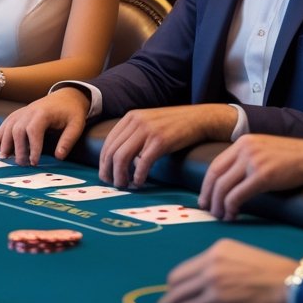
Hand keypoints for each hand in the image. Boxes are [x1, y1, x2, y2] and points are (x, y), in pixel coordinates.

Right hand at [0, 87, 89, 164]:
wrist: (66, 96)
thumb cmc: (72, 112)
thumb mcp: (77, 125)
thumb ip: (68, 140)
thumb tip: (59, 157)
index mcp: (43, 113)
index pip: (34, 130)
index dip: (32, 147)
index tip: (35, 162)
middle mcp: (29, 111)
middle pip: (18, 130)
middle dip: (17, 148)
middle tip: (21, 164)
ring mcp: (21, 113)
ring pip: (8, 127)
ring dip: (2, 143)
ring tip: (1, 159)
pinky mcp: (18, 115)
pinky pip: (5, 125)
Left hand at [99, 104, 236, 188]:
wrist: (198, 118)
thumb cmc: (173, 125)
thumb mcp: (149, 122)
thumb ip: (133, 134)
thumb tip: (118, 157)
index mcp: (130, 117)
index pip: (108, 142)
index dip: (103, 161)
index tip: (106, 175)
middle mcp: (136, 122)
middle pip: (112, 151)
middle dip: (109, 171)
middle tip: (113, 184)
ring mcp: (148, 131)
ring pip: (122, 157)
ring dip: (120, 175)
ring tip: (125, 185)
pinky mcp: (160, 141)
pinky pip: (142, 162)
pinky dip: (138, 175)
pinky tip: (140, 182)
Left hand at [157, 239, 293, 302]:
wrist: (291, 286)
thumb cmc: (274, 274)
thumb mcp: (243, 258)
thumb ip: (220, 265)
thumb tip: (202, 283)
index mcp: (217, 250)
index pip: (183, 269)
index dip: (177, 285)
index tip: (176, 294)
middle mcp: (211, 263)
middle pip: (174, 283)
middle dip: (171, 297)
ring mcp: (213, 283)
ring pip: (178, 300)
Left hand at [199, 135, 302, 220]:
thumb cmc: (292, 158)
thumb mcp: (264, 151)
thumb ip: (246, 160)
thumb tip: (230, 182)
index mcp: (243, 142)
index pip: (215, 164)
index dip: (207, 184)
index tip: (205, 198)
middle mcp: (245, 149)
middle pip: (216, 176)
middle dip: (209, 196)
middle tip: (208, 210)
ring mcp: (253, 161)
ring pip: (224, 187)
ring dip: (219, 205)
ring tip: (221, 216)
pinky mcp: (263, 175)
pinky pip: (238, 195)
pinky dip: (231, 207)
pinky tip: (234, 215)